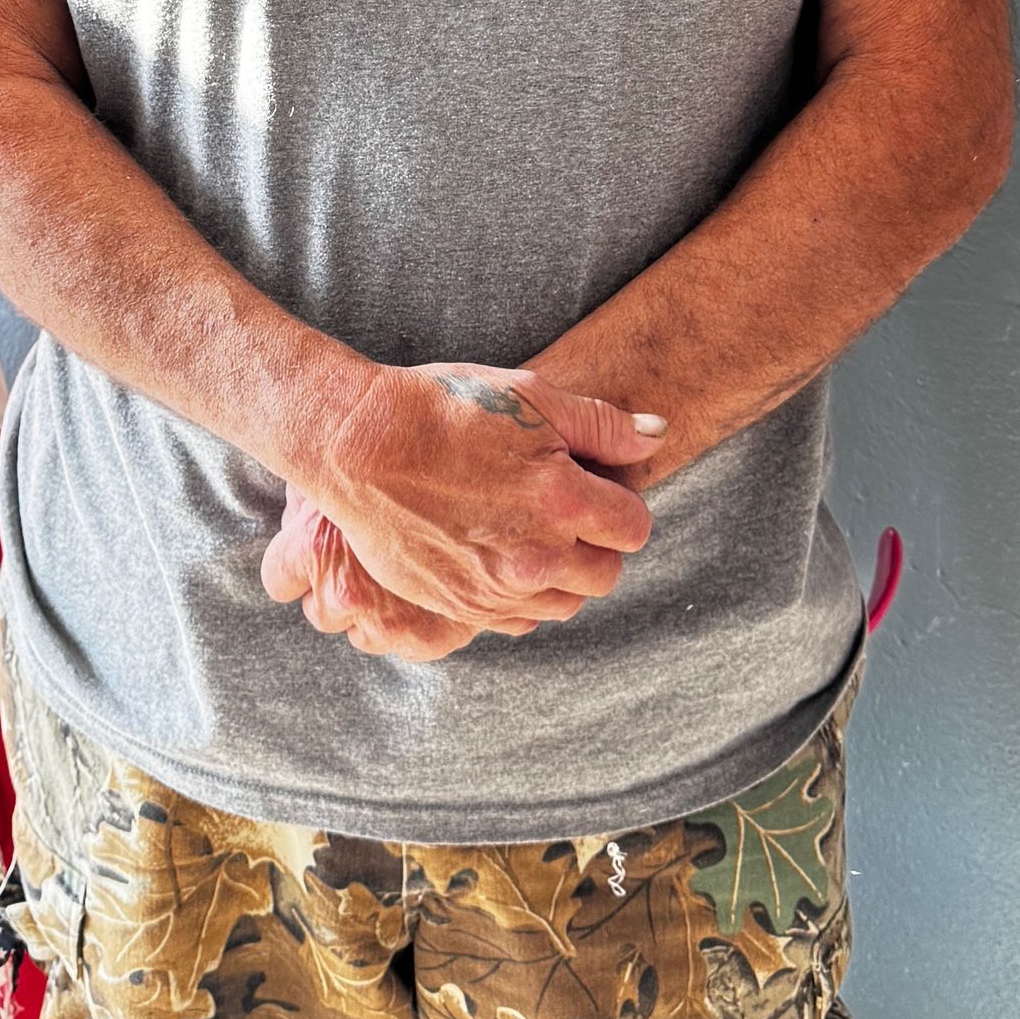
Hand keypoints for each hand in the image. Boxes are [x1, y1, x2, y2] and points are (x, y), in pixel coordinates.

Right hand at [268, 361, 660, 643]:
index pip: (633, 528)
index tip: (595, 488)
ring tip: (529, 533)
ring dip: (560, 574)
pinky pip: (515, 621)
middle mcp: (537, 555)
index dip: (619, 505)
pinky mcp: (459, 607)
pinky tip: (497, 557)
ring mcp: (496, 589)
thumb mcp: (531, 397)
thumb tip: (659, 435)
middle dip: (595, 544)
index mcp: (564, 499)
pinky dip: (518, 596)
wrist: (359, 444)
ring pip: (563, 604)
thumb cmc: (445, 409)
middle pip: (605, 574)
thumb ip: (603, 425)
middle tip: (564, 511)